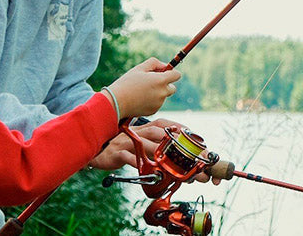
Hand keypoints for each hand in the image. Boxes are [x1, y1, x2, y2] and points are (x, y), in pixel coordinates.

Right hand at [89, 119, 221, 184]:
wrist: (97, 150)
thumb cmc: (125, 147)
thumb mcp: (144, 144)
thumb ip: (161, 149)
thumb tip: (184, 163)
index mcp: (150, 127)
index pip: (173, 127)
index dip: (190, 137)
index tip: (205, 148)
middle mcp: (142, 131)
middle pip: (168, 138)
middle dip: (186, 152)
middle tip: (201, 165)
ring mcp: (131, 141)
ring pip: (154, 149)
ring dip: (171, 163)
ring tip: (186, 175)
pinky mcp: (119, 153)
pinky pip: (134, 160)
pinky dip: (145, 167)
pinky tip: (156, 176)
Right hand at [106, 58, 179, 118]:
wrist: (116, 102)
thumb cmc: (127, 83)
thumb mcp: (139, 68)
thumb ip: (155, 63)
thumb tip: (165, 66)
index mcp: (160, 80)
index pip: (177, 75)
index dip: (171, 73)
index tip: (164, 73)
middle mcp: (162, 93)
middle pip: (172, 88)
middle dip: (165, 84)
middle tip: (152, 82)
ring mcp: (159, 103)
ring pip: (163, 96)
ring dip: (157, 93)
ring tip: (141, 91)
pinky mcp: (154, 111)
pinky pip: (157, 103)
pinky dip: (152, 101)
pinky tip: (140, 99)